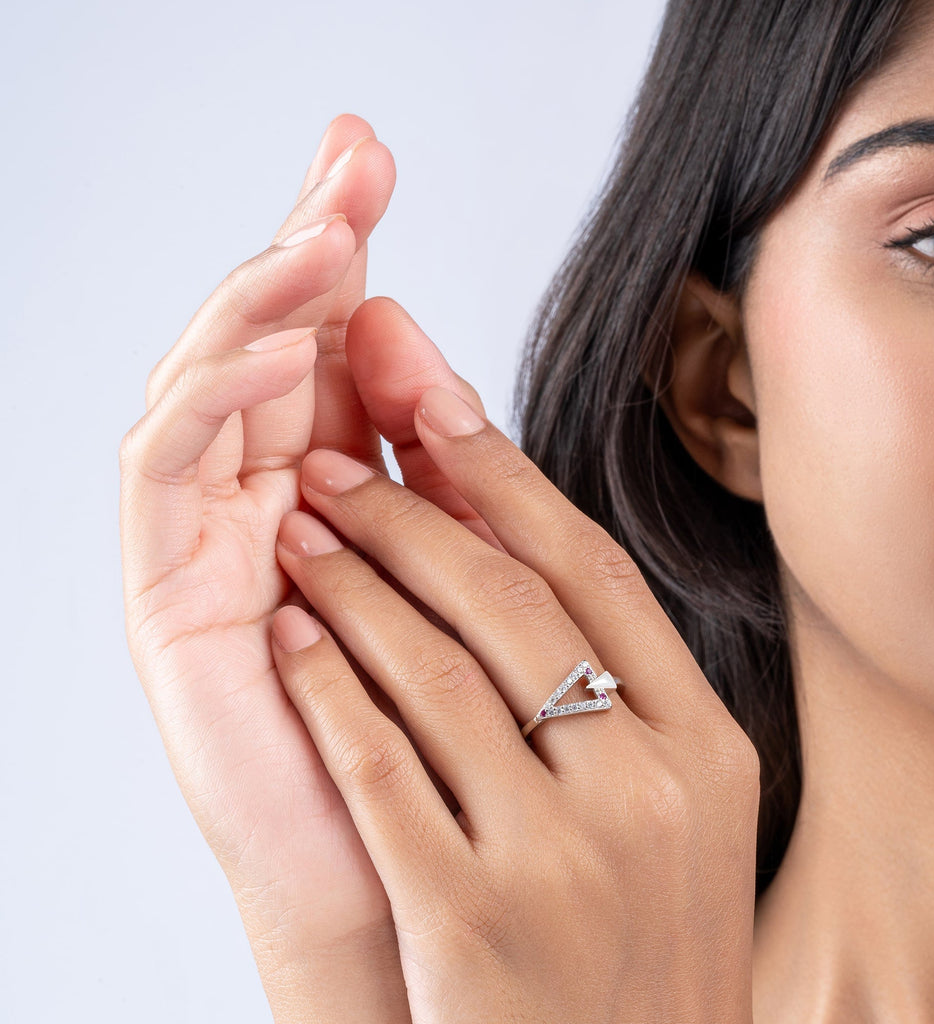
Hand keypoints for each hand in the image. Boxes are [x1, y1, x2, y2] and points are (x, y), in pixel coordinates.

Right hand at [120, 118, 482, 1021]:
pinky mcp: (170, 597)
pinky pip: (168, 471)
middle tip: (348, 160)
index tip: (376, 167)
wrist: (408, 875)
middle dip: (307, 247)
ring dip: (263, 305)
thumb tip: (423, 354)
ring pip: (215, 390)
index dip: (349, 254)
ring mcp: (212, 544)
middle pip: (272, 348)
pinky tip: (270, 353)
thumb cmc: (446, 736)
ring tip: (321, 239)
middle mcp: (269, 502)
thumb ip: (443, 472)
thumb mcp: (463, 571)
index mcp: (344, 491)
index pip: (335, 348)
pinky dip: (212, 399)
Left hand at [267, 305, 759, 1023]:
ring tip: (301, 537)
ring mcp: (562, 858)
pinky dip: (327, 690)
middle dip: (409, 516)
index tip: (438, 408)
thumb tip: (522, 542)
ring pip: (435, 672)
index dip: (507, 478)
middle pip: (510, 603)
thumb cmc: (637, 945)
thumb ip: (618, 688)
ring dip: (354, 589)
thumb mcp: (672, 810)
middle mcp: (647, 790)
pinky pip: (379, 765)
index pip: (596, 572)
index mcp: (705, 748)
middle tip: (339, 468)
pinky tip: (293, 641)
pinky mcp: (471, 920)